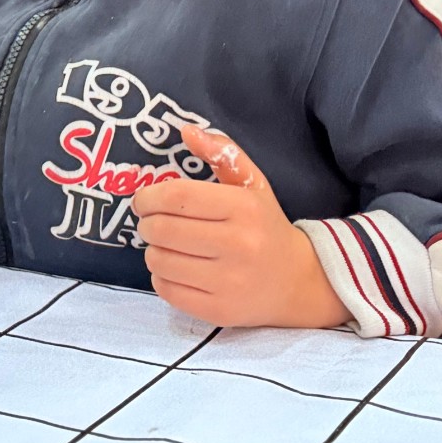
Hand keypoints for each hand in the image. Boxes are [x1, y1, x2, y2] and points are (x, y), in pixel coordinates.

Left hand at [131, 125, 350, 329]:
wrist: (299, 282)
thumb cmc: (265, 226)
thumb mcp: (251, 184)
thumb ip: (220, 153)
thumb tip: (186, 130)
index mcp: (243, 208)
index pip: (176, 197)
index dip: (148, 197)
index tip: (143, 200)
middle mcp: (238, 246)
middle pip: (161, 229)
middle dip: (147, 223)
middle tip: (153, 222)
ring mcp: (229, 283)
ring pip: (158, 260)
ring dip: (153, 250)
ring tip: (168, 245)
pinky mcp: (219, 312)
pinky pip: (166, 289)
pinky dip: (162, 276)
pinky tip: (178, 268)